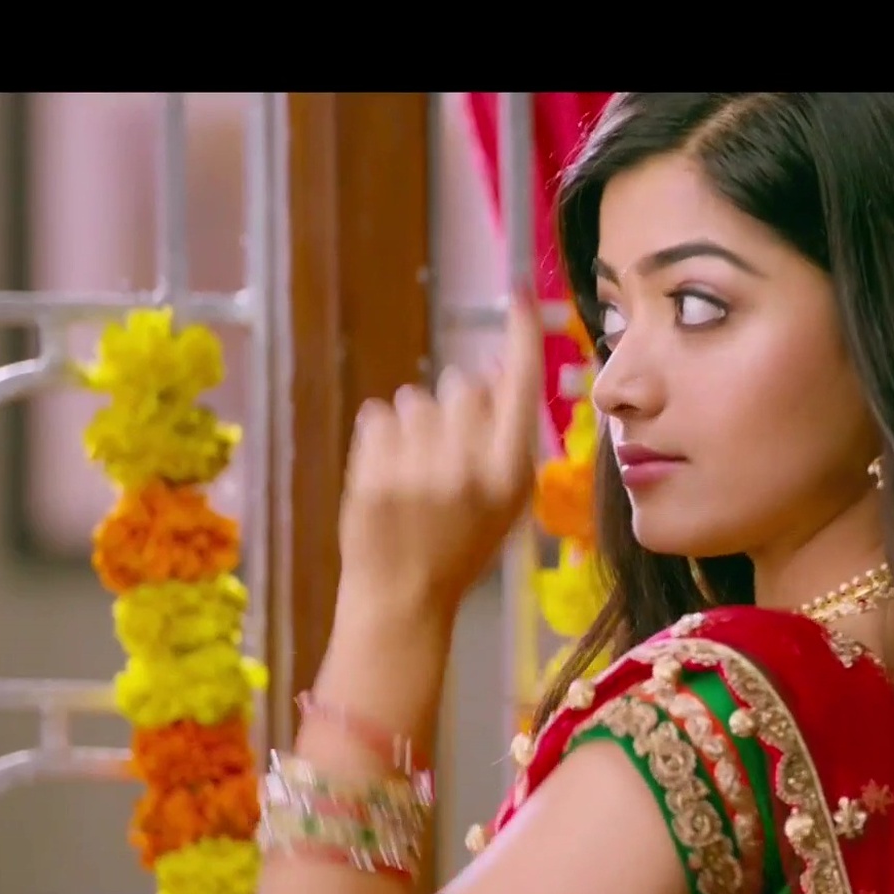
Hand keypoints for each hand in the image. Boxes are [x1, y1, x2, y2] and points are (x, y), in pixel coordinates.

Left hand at [337, 286, 544, 616]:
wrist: (404, 598)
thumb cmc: (462, 546)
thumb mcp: (507, 501)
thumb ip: (506, 437)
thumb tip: (492, 369)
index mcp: (510, 473)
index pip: (521, 387)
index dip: (520, 338)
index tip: (519, 296)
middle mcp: (467, 467)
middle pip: (463, 385)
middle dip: (457, 402)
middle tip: (450, 444)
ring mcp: (416, 471)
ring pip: (416, 399)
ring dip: (416, 422)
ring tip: (416, 467)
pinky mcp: (372, 473)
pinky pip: (379, 417)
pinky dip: (381, 436)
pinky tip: (390, 471)